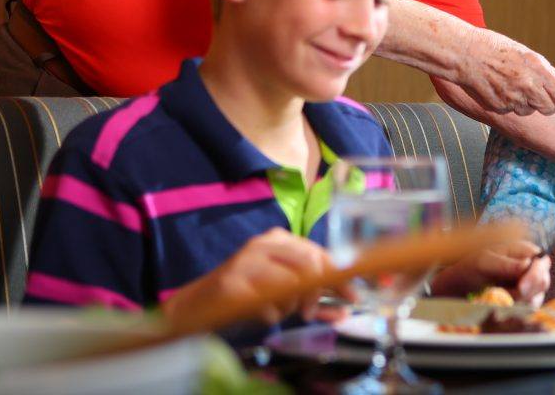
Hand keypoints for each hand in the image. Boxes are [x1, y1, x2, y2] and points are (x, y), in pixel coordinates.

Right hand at [161, 228, 352, 328]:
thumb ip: (315, 294)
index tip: (354, 295)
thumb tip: (348, 307)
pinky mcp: (231, 283)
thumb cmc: (249, 293)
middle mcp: (264, 244)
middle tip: (310, 312)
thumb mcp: (285, 290)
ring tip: (282, 309)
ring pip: (289, 283)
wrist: (200, 302)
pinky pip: (266, 304)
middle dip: (317, 292)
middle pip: (309, 263)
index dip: (340, 275)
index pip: (319, 252)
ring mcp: (246, 261)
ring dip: (292, 304)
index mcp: (279, 239)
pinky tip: (264, 313)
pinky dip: (271, 314)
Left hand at [429, 241, 551, 306]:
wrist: (460, 288)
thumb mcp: (483, 262)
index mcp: (523, 250)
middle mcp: (530, 267)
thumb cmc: (471, 269)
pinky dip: (516, 310)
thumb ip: (505, 264)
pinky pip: (528, 309)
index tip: (521, 288)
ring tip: (499, 298)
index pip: (540, 262)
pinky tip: (503, 306)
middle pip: (543, 281)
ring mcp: (529, 285)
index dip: (534, 275)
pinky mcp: (524, 301)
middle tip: (508, 297)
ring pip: (537, 297)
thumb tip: (527, 264)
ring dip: (519, 302)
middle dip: (527, 292)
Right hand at [447, 27, 554, 116]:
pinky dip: (509, 103)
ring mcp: (513, 98)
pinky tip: (500, 88)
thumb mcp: (525, 53)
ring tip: (511, 84)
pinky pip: (511, 110)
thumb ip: (542, 71)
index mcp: (538, 68)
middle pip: (549, 108)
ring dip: (526, 103)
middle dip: (547, 104)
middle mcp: (528, 85)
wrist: (466, 55)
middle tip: (538, 94)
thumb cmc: (495, 49)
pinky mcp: (500, 107)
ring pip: (529, 111)